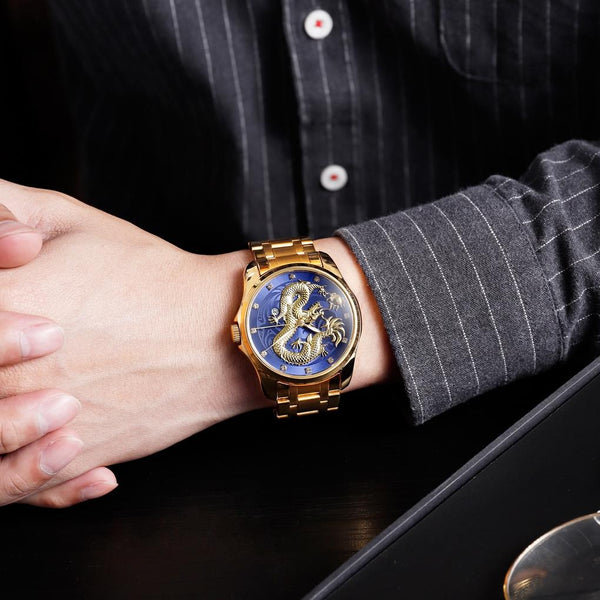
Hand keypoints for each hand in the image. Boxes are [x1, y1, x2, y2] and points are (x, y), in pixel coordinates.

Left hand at [0, 179, 270, 506]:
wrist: (218, 331)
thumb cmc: (149, 274)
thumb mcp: (69, 217)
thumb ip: (2, 209)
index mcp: (0, 302)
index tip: (10, 297)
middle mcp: (5, 373)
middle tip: (36, 343)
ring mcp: (33, 424)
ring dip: (3, 418)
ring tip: (38, 386)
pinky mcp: (68, 459)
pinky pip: (17, 482)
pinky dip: (24, 466)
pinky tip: (53, 429)